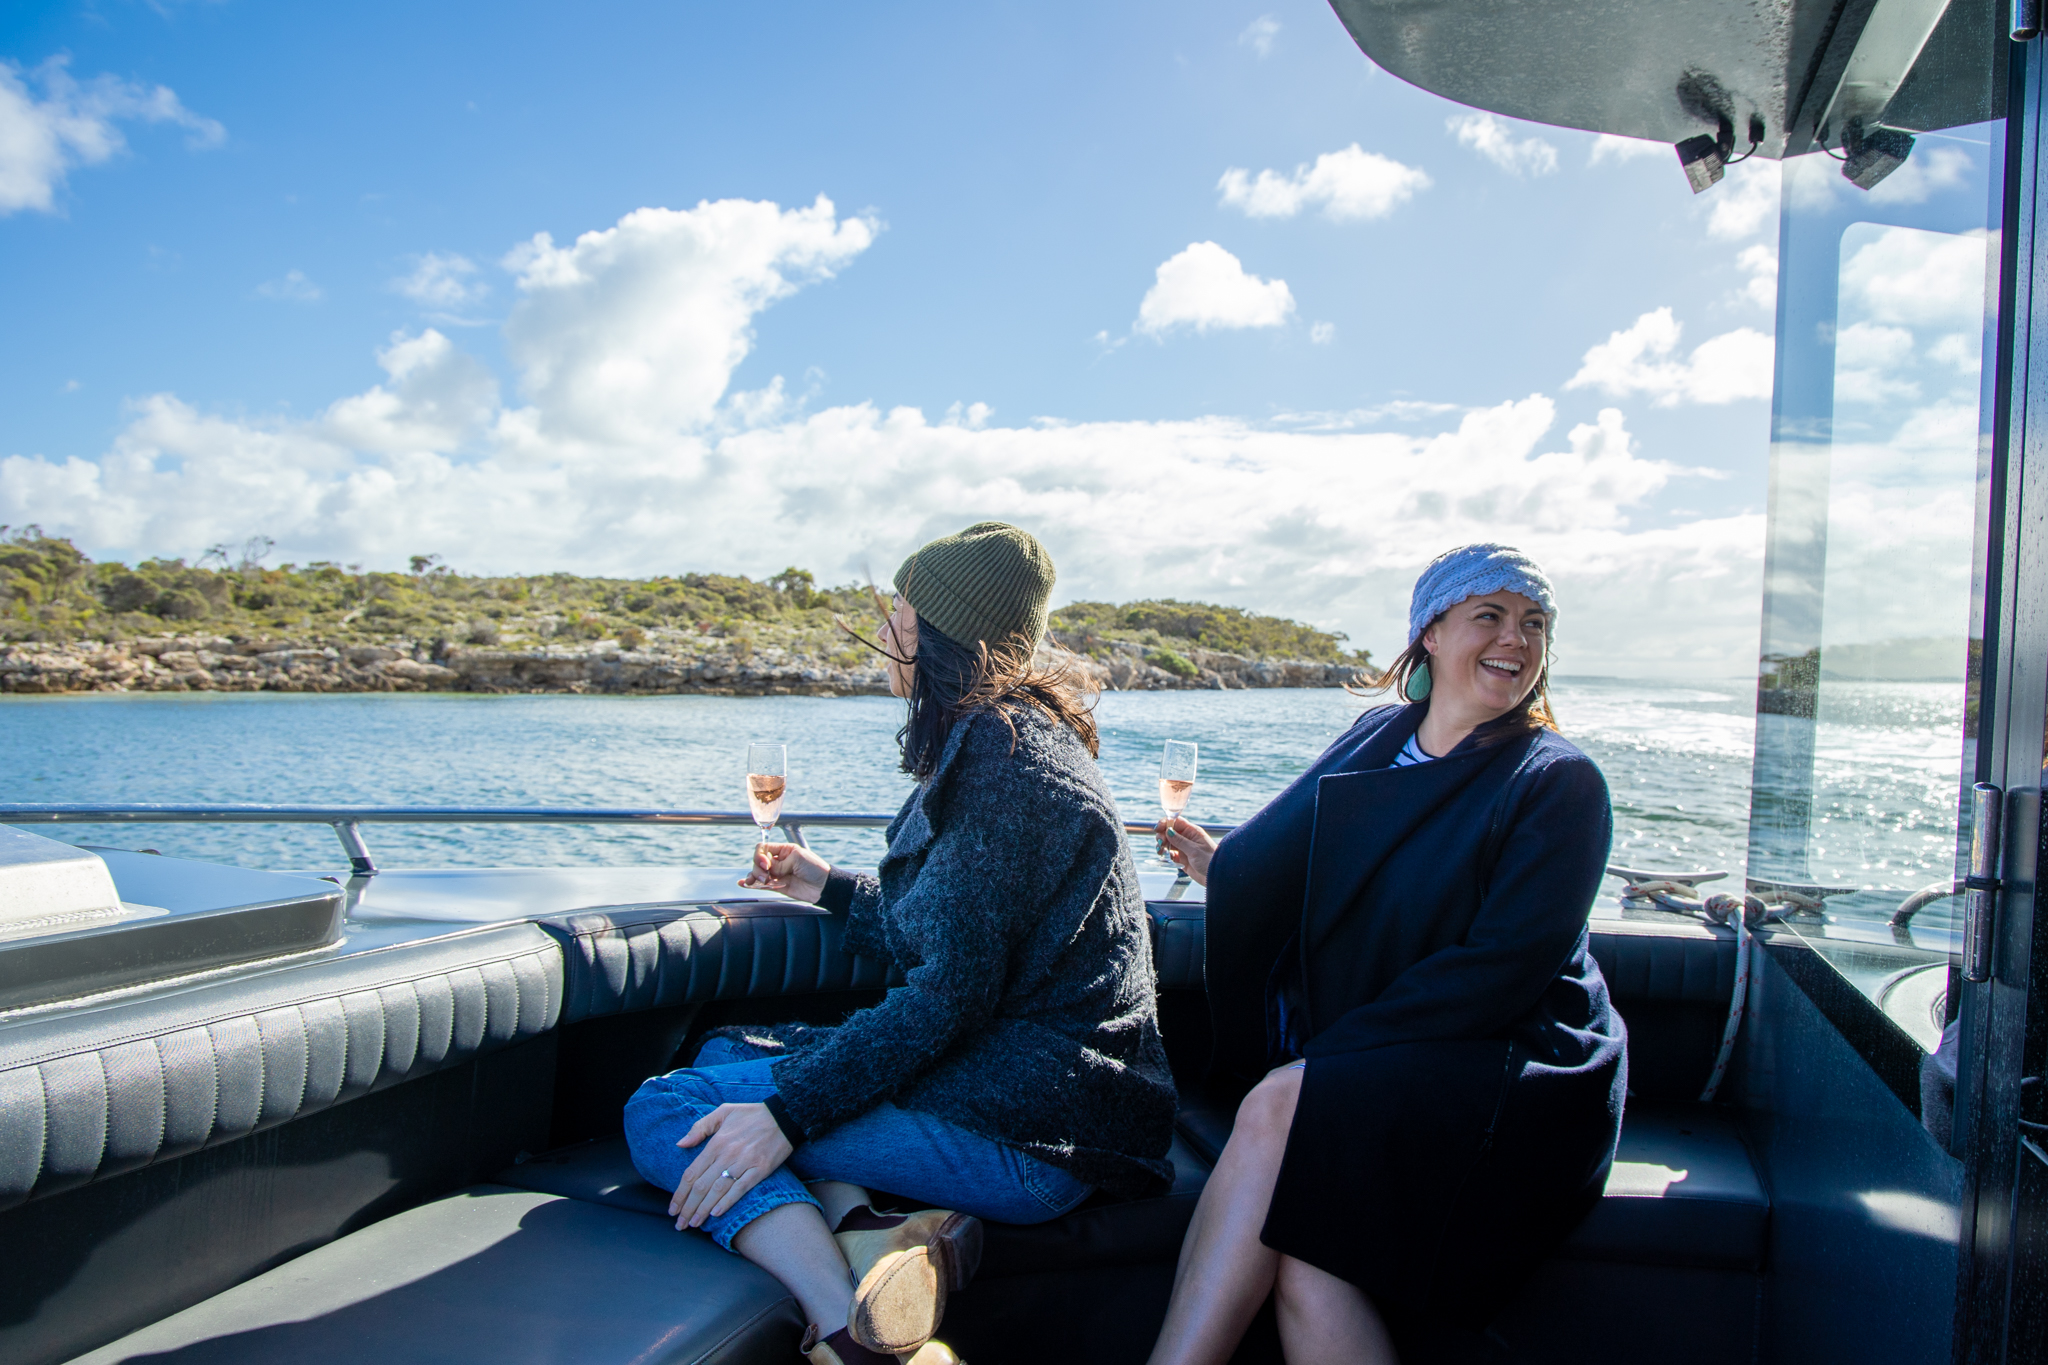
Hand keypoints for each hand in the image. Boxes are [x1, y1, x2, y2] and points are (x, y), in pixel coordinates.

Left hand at [669, 1102, 793, 1228]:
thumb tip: (680, 1144)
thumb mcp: (723, 1112)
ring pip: (718, 1191)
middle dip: (688, 1207)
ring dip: (703, 1210)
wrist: (786, 1115)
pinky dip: (727, 1202)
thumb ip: (699, 1127)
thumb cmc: (752, 1114)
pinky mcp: (761, 1170)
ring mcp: (745, 1163)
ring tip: (693, 1223)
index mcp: (717, 1142)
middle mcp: (728, 1154)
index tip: (672, 1208)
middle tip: (680, 1224)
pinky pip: (740, 1189)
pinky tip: (716, 1214)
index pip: (692, 1173)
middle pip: (702, 1186)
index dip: (680, 1194)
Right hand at [738, 841, 830, 902]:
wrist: (823, 886)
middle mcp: (778, 861)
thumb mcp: (797, 858)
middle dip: (758, 868)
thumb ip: (779, 863)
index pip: (763, 848)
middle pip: (758, 861)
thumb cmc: (815, 868)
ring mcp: (777, 874)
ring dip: (755, 876)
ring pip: (758, 873)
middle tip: (766, 876)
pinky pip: (761, 884)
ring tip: (760, 881)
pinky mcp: (777, 886)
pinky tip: (743, 883)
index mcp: (783, 850)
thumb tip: (767, 869)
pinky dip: (751, 884)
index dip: (760, 856)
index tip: (766, 864)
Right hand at [1157, 817, 1218, 885]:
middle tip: (1160, 843)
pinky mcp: (1182, 859)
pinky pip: (1171, 854)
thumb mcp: (1194, 850)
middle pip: (1170, 832)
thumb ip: (1180, 841)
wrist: (1216, 876)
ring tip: (1160, 851)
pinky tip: (1165, 857)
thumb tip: (1168, 831)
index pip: (1176, 822)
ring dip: (1162, 845)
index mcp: (1192, 832)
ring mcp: (1184, 848)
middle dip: (1162, 836)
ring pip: (1169, 843)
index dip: (1165, 823)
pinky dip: (1166, 854)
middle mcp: (1187, 838)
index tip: (1158, 828)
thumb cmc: (1210, 860)